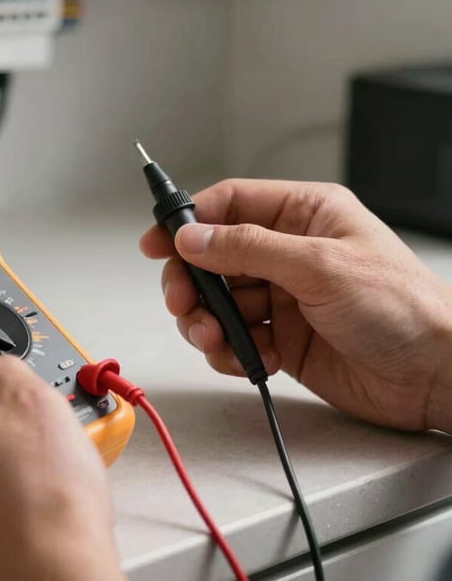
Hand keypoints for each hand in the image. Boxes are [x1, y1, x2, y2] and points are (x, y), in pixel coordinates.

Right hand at [140, 179, 451, 432]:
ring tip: (213, 338)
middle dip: (191, 280)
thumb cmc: (403, 307)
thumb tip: (193, 236)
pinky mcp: (281, 337)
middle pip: (214, 256)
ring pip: (219, 300)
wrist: (436, 376)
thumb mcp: (320, 266)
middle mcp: (288, 253)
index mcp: (303, 216)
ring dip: (206, 321)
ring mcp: (283, 296)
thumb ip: (249, 248)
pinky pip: (235, 338)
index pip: (231, 204)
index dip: (189, 219)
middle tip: (181, 301)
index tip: (157, 241)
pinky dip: (229, 350)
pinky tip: (249, 358)